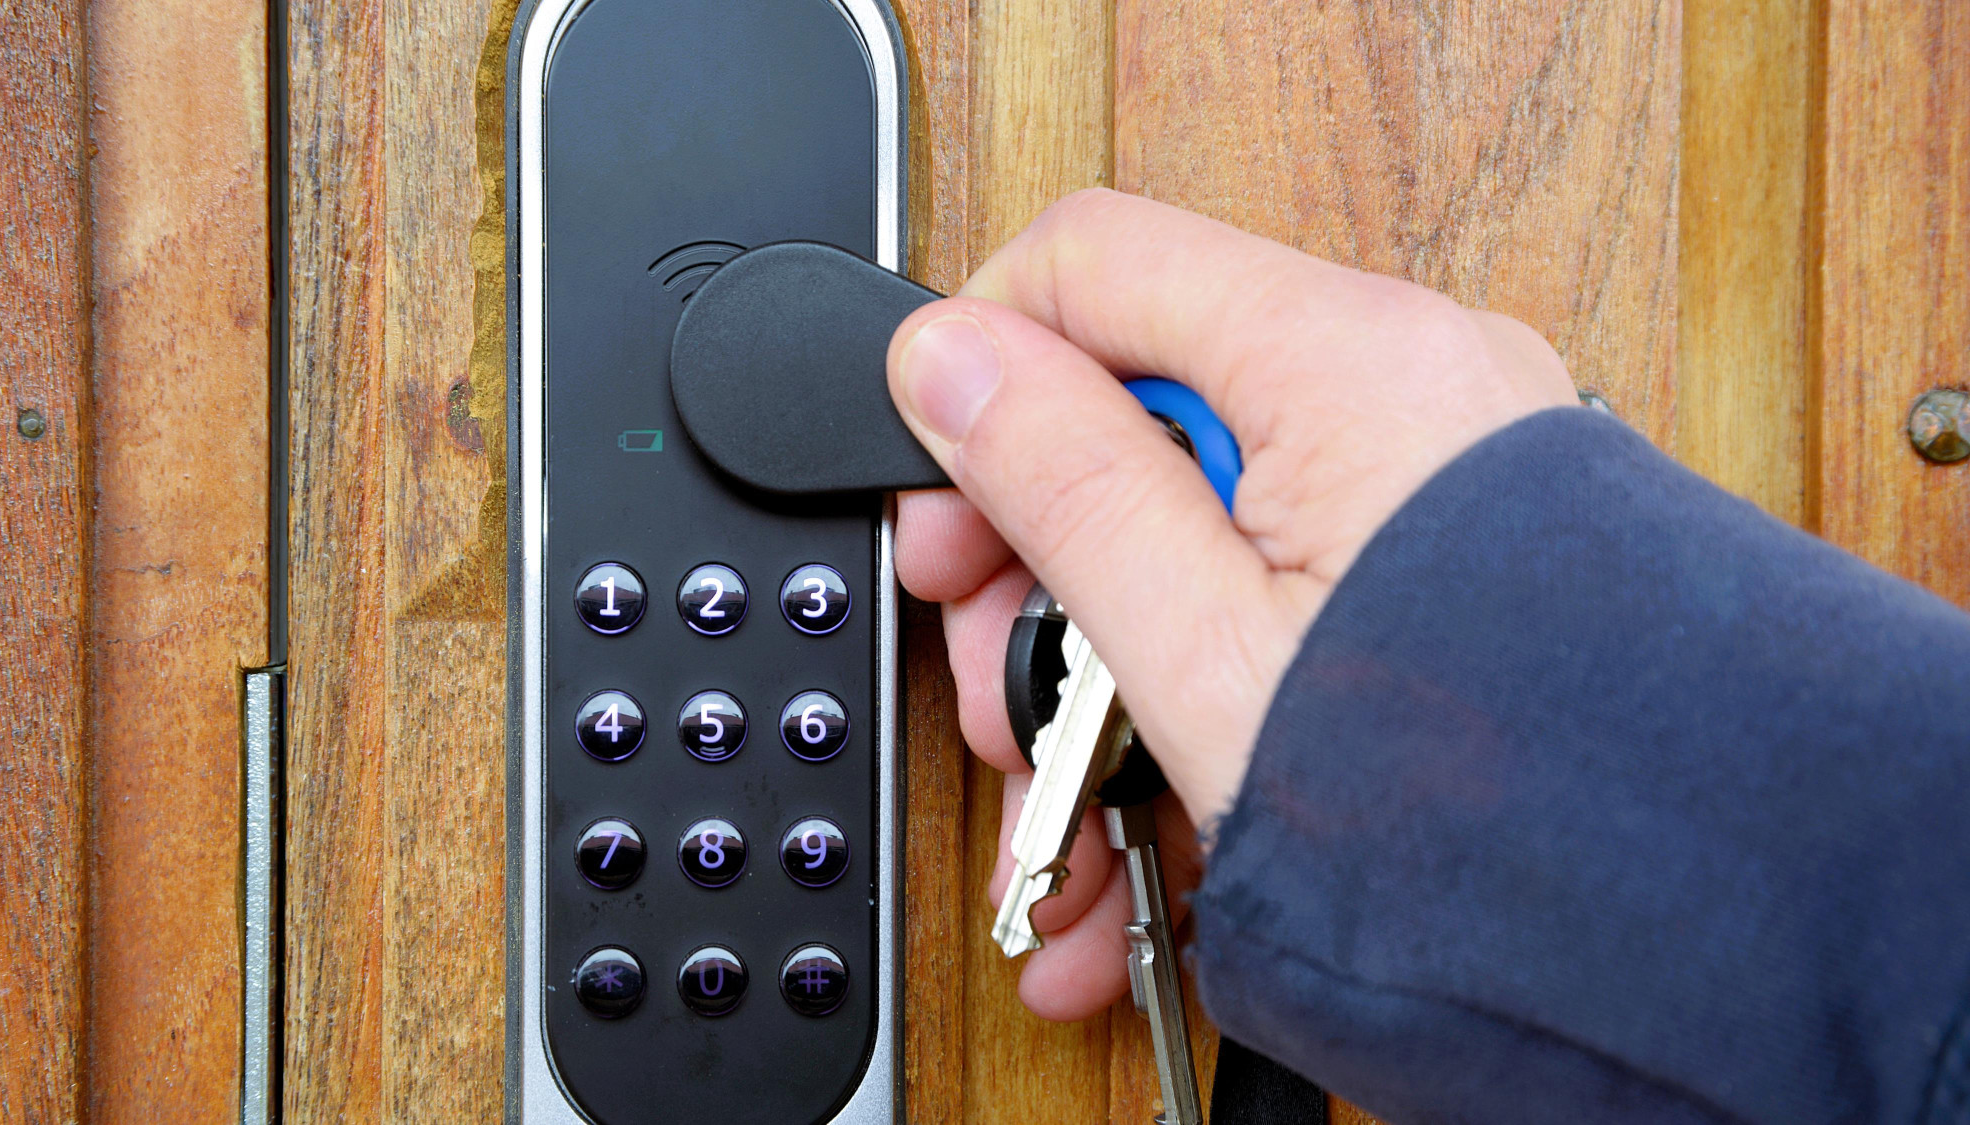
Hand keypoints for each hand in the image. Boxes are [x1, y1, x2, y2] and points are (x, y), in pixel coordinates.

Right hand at [887, 189, 1575, 1019]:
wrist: (1687, 938)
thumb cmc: (1479, 801)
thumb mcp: (1201, 645)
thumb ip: (1059, 477)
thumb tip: (949, 360)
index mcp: (1343, 361)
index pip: (1093, 263)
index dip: (982, 369)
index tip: (940, 496)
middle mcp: (1409, 385)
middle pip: (1140, 407)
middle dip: (1040, 560)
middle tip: (1002, 679)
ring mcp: (1438, 473)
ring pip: (1202, 518)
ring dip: (1111, 660)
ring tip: (1069, 806)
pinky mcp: (1455, 557)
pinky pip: (1283, 581)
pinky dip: (1205, 682)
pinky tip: (1146, 817)